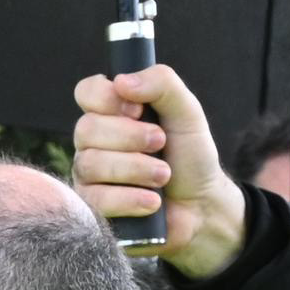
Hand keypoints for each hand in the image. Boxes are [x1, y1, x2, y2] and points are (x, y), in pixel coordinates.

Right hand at [69, 66, 247, 278]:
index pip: (87, 92)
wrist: (202, 205)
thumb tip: (121, 81)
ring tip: (164, 175)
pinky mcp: (92, 207)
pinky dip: (130, 198)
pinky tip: (152, 201)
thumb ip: (161, 84)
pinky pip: (96, 198)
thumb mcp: (187, 111)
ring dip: (136, 169)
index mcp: (113, 112)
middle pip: (86, 128)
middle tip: (161, 143)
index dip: (107, 99)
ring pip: (91, 163)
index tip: (138, 110)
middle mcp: (94, 141)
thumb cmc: (191, 157)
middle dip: (130, 137)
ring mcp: (89, 175)